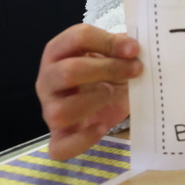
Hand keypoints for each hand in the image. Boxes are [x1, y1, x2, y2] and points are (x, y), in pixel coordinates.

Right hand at [36, 24, 142, 159]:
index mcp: (60, 52)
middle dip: (108, 69)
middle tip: (135, 70)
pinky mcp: (60, 136)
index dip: (107, 41)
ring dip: (93, 102)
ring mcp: (50, 110)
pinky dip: (83, 140)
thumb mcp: (116, 54)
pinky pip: (60, 147)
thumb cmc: (109, 71)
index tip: (134, 49)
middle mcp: (48, 80)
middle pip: (67, 72)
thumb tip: (135, 46)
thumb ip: (123, 47)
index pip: (77, 38)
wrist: (107, 100)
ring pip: (59, 112)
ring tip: (112, 94)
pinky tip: (103, 127)